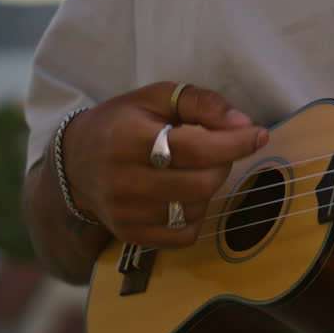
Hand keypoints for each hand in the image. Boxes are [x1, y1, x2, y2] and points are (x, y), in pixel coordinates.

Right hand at [62, 82, 266, 247]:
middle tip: (218, 152)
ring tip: (194, 171)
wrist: (74, 162)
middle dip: (223, 165)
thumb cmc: (123, 123)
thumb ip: (201, 103)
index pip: (195, 148)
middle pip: (201, 184)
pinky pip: (184, 235)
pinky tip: (184, 197)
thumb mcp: (156, 97)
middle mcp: (124, 179)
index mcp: (130, 137)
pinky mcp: (130, 235)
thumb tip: (244, 124)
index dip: (234, 143)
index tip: (258, 134)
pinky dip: (195, 216)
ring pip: (196, 210)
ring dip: (209, 190)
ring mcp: (126, 212)